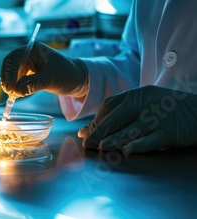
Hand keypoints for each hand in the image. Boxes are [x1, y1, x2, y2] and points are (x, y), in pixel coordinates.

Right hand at [0, 41, 88, 97]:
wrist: (78, 80)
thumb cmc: (67, 74)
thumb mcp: (50, 79)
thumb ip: (33, 84)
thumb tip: (17, 91)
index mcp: (34, 50)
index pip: (14, 59)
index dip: (9, 73)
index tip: (9, 87)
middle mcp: (28, 55)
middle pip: (10, 65)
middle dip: (8, 78)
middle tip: (9, 92)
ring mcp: (27, 64)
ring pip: (11, 73)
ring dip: (10, 84)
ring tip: (13, 94)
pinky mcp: (28, 73)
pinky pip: (16, 79)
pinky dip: (15, 87)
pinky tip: (16, 93)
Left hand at [78, 85, 196, 152]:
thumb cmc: (167, 110)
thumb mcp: (144, 105)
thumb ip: (117, 116)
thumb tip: (85, 132)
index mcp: (137, 94)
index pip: (109, 106)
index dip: (96, 120)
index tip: (86, 134)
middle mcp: (146, 103)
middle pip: (116, 118)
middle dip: (98, 132)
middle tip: (87, 145)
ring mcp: (159, 116)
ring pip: (131, 129)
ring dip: (113, 139)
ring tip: (101, 147)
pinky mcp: (170, 131)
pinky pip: (151, 139)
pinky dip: (139, 145)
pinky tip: (127, 150)